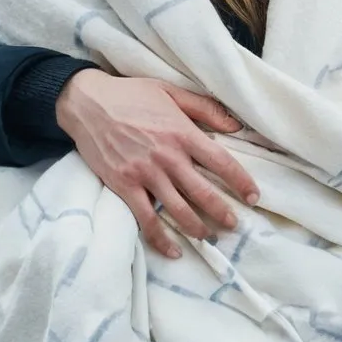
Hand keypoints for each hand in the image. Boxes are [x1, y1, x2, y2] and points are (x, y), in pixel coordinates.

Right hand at [56, 70, 259, 257]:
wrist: (87, 103)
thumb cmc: (131, 94)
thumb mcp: (170, 91)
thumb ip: (204, 108)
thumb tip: (235, 126)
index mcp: (182, 132)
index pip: (222, 162)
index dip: (241, 182)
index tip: (254, 196)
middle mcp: (168, 156)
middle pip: (203, 193)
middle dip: (223, 212)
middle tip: (234, 224)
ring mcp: (145, 174)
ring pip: (179, 211)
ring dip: (198, 228)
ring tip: (209, 236)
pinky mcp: (125, 186)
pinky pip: (147, 219)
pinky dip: (161, 239)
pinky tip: (174, 250)